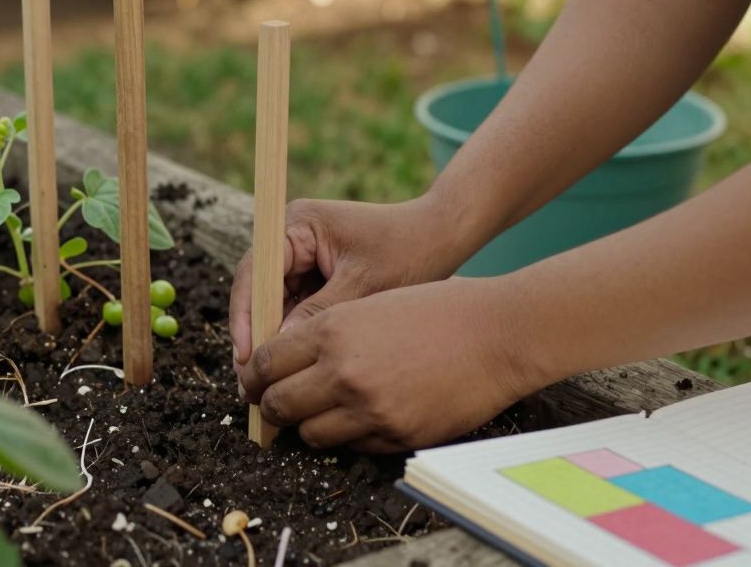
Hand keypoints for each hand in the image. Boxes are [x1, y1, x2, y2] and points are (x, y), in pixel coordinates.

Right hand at [228, 195, 462, 369]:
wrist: (443, 236)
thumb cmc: (409, 250)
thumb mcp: (365, 285)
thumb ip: (320, 313)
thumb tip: (279, 347)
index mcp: (298, 224)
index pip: (256, 271)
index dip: (245, 314)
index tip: (246, 355)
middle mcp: (293, 237)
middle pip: (259, 290)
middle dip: (257, 333)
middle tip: (252, 380)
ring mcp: (303, 257)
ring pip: (274, 304)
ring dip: (274, 339)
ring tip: (270, 382)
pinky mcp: (316, 275)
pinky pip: (295, 309)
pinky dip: (294, 336)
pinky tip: (294, 369)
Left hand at [238, 277, 548, 451]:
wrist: (497, 334)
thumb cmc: (437, 309)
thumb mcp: (369, 303)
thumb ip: (325, 332)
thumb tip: (283, 361)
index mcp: (332, 330)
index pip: (265, 363)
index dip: (254, 375)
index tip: (254, 380)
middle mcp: (343, 372)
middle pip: (277, 404)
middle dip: (271, 405)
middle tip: (276, 403)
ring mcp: (369, 409)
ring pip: (310, 434)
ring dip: (310, 424)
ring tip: (324, 410)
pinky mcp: (396, 436)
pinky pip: (353, 447)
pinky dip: (351, 435)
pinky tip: (366, 414)